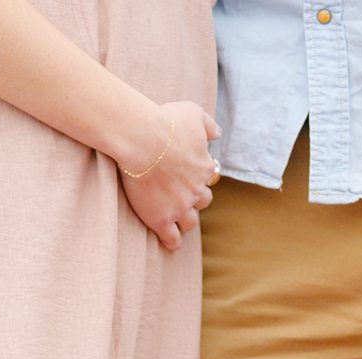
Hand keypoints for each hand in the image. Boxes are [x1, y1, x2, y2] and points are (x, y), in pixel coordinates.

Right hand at [119, 100, 219, 251]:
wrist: (144, 140)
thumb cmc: (166, 122)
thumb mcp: (193, 113)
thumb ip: (208, 124)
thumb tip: (218, 133)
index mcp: (205, 167)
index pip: (210, 176)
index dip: (201, 175)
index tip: (191, 173)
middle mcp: (196, 190)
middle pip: (203, 202)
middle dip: (196, 200)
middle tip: (184, 198)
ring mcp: (179, 207)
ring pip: (189, 222)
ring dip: (186, 221)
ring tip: (178, 223)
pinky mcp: (161, 219)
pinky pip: (171, 238)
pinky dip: (173, 241)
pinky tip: (171, 243)